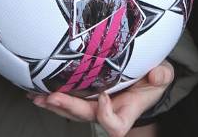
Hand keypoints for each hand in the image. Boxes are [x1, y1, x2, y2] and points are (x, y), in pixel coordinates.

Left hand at [29, 61, 173, 136]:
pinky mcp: (83, 93)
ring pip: (70, 109)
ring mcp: (92, 104)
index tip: (103, 95)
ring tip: (36, 95)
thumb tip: (157, 74)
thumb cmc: (152, 77)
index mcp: (126, 111)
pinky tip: (36, 88)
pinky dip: (51, 94)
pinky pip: (66, 98)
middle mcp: (106, 111)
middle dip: (67, 108)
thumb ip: (162, 76)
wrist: (143, 73)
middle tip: (52, 97)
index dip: (106, 114)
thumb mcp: (162, 75)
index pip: (114, 125)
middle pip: (84, 116)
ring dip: (53, 103)